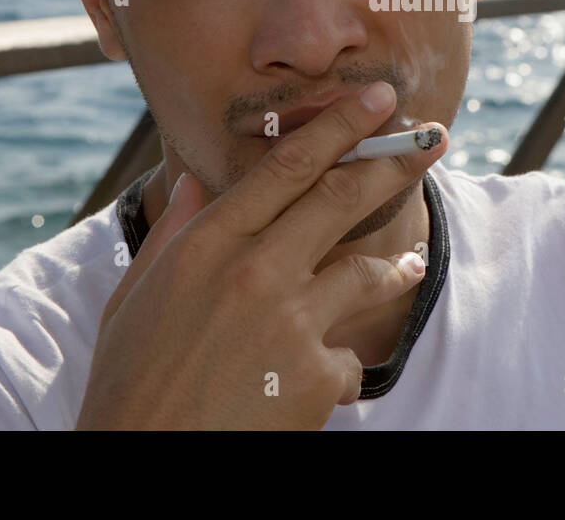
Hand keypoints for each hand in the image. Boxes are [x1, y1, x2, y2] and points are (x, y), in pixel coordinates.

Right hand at [75, 81, 445, 429]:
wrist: (142, 465)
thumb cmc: (131, 382)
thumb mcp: (135, 298)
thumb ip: (174, 232)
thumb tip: (196, 181)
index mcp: (208, 243)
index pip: (288, 166)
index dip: (340, 126)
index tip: (378, 100)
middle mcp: (254, 270)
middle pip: (341, 198)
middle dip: (394, 161)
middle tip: (434, 137)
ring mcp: (289, 321)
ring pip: (366, 273)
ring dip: (395, 266)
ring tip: (410, 262)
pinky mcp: (311, 376)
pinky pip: (347, 357)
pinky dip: (337, 367)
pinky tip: (319, 382)